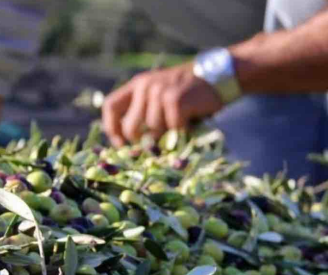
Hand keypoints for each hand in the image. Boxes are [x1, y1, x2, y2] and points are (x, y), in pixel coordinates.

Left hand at [102, 63, 223, 146]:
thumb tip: (134, 144)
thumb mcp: (162, 94)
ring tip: (179, 127)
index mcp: (137, 84)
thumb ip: (145, 111)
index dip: (112, 129)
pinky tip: (189, 123)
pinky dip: (181, 131)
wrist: (217, 76)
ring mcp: (160, 92)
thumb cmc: (189, 92)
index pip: (110, 106)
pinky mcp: (175, 100)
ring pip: (153, 131)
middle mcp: (145, 86)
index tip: (122, 144)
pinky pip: (171, 128)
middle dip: (142, 142)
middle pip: (130, 127)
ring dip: (167, 136)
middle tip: (158, 145)